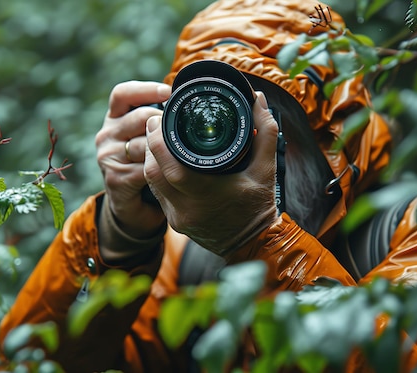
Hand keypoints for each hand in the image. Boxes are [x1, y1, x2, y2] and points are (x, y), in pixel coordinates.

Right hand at [95, 81, 171, 258]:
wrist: (133, 205)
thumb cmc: (145, 163)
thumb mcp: (148, 136)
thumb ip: (157, 117)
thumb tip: (186, 98)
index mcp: (114, 118)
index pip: (122, 94)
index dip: (145, 90)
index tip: (168, 92)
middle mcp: (106, 135)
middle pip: (138, 117)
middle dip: (164, 122)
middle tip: (185, 128)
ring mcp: (108, 157)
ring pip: (144, 143)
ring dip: (165, 148)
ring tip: (182, 151)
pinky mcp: (115, 179)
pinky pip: (145, 168)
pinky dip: (161, 169)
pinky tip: (171, 170)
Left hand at [144, 92, 278, 257]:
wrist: (254, 245)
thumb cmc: (259, 207)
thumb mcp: (267, 169)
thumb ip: (265, 131)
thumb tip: (258, 98)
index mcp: (205, 193)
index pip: (168, 163)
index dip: (158, 137)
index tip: (161, 117)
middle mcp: (185, 207)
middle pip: (152, 170)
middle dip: (150, 142)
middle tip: (157, 122)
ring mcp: (177, 217)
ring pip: (150, 181)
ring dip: (150, 158)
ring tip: (159, 137)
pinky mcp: (174, 222)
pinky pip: (156, 193)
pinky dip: (156, 173)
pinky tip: (162, 159)